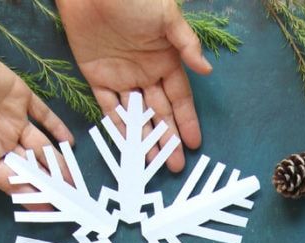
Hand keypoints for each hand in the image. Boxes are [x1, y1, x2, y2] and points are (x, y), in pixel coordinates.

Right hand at [0, 23, 73, 208]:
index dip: (29, 196)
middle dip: (49, 182)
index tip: (47, 209)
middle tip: (70, 197)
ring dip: (58, 160)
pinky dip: (56, 126)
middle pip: (31, 167)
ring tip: (75, 177)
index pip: (12, 181)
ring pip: (40, 144)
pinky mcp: (18, 95)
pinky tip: (70, 141)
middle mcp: (1, 140)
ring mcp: (11, 118)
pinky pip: (43, 114)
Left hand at [56, 0, 211, 171]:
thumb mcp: (166, 16)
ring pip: (137, 116)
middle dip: (168, 139)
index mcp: (165, 60)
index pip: (179, 98)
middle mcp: (145, 73)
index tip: (193, 143)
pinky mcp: (97, 77)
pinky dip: (118, 126)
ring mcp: (121, 77)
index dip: (186, 120)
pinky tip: (128, 147)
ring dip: (145, 140)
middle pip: (160, 113)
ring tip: (153, 164)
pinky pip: (109, 108)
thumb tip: (206, 70)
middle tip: (176, 165)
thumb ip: (186, 43)